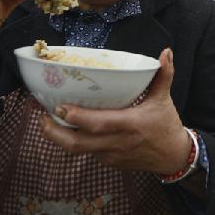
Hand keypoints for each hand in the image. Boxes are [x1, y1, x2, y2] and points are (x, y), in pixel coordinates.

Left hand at [41, 49, 191, 175]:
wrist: (172, 157)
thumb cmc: (166, 125)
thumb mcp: (164, 99)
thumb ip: (164, 74)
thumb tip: (166, 52)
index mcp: (130, 125)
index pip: (99, 124)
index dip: (78, 118)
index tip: (60, 107)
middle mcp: (117, 142)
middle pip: (78, 144)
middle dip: (55, 133)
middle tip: (41, 116)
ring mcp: (110, 155)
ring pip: (78, 150)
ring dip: (59, 138)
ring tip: (45, 121)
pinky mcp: (108, 162)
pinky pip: (86, 152)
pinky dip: (74, 141)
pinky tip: (65, 129)